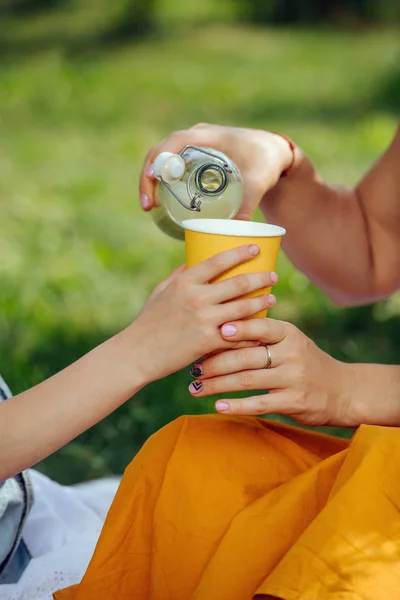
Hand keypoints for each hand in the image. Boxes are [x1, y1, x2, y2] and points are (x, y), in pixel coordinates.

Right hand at [124, 245, 277, 384]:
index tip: (256, 249)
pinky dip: (252, 332)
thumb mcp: (161, 291)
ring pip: (243, 307)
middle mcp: (196, 298)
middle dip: (260, 278)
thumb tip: (195, 260)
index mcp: (185, 282)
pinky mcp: (208, 342)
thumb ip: (179, 275)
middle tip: (273, 276)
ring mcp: (204, 320)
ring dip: (262, 302)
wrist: (138, 354)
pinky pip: (237, 335)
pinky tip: (263, 329)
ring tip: (272, 298)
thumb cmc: (148, 321)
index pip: (218, 261)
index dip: (241, 253)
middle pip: (238, 283)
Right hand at [139, 123, 292, 220]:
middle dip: (149, 177)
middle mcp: (196, 137)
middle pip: (161, 152)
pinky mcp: (195, 156)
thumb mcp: (257, 183)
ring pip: (163, 158)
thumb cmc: (266, 162)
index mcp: (207, 137)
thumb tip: (236, 231)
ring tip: (150, 206)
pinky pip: (171, 164)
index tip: (152, 183)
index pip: (173, 144)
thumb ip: (248, 206)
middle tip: (148, 205)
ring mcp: (194, 145)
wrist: (274, 153)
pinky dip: (162, 180)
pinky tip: (160, 200)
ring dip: (152, 179)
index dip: (158, 161)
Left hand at [187, 318, 353, 426]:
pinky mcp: (294, 402)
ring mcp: (294, 378)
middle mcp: (292, 353)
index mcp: (289, 333)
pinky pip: (259, 404)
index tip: (215, 329)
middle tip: (194, 367)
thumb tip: (219, 324)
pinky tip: (218, 406)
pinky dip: (236, 406)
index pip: (261, 327)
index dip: (238, 328)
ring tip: (196, 387)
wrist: (342, 390)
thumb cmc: (305, 361)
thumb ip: (263, 334)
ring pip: (248, 380)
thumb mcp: (291, 340)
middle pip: (246, 356)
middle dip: (215, 362)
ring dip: (218, 384)